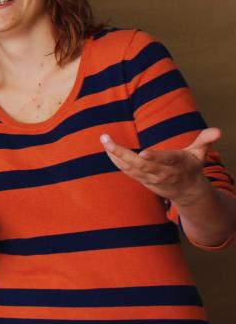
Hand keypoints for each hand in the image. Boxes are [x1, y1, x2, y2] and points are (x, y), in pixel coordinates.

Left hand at [101, 128, 220, 205]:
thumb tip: (219, 131)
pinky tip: (107, 149)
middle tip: (107, 141)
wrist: (187, 192)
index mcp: (177, 164)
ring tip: (104, 140)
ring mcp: (150, 178)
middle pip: (140, 165)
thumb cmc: (192, 167)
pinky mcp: (142, 180)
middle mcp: (162, 172)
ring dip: (115, 155)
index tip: (143, 153)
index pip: (166, 161)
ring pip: (130, 168)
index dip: (155, 157)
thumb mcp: (201, 154)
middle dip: (122, 153)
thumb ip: (205, 140)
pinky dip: (116, 161)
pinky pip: (126, 171)